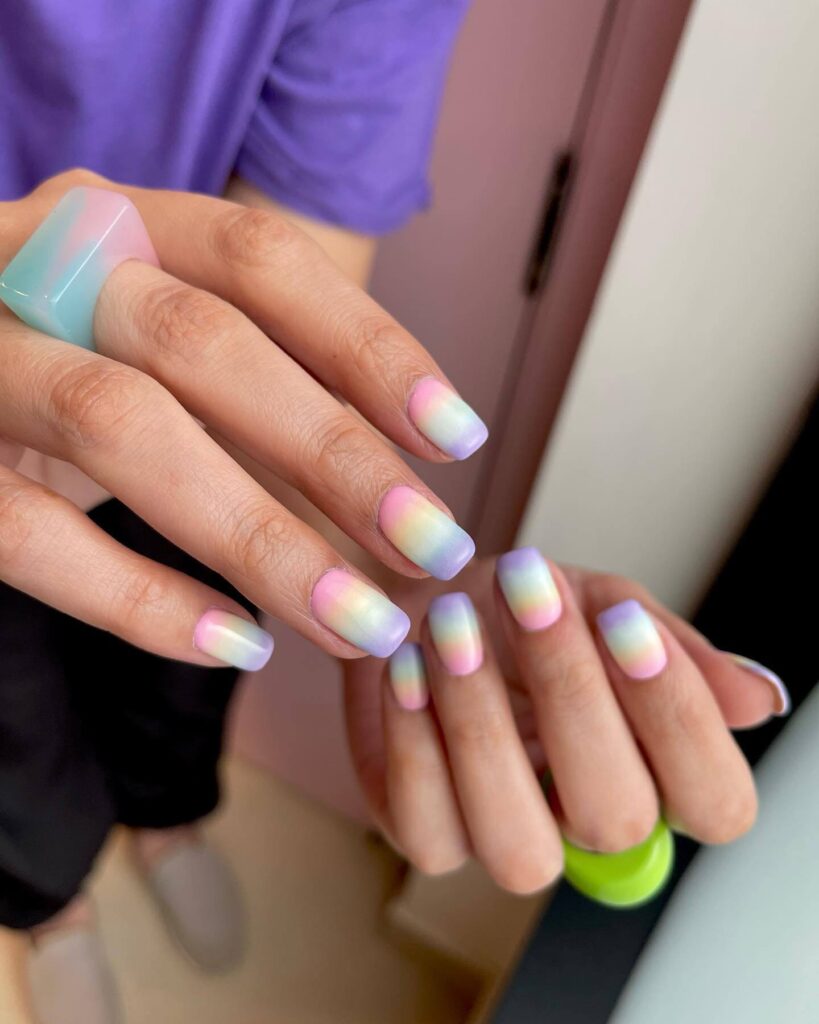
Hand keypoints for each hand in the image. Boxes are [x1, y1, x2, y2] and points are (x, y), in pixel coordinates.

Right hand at [0, 169, 485, 666]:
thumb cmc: (61, 365)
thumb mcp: (151, 344)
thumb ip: (255, 390)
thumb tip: (395, 495)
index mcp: (115, 222)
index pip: (259, 259)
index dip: (367, 344)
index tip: (459, 437)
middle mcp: (36, 264)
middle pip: (205, 344)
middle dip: (336, 453)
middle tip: (432, 548)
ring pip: (122, 428)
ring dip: (262, 539)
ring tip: (359, 622)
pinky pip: (33, 533)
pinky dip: (140, 599)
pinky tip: (236, 644)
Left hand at [344, 552, 784, 892]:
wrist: (421, 598)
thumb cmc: (519, 606)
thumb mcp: (599, 603)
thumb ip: (670, 647)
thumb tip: (759, 698)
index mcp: (649, 767)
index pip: (714, 801)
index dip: (681, 720)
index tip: (626, 621)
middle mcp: (582, 819)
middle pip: (617, 820)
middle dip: (572, 694)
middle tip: (528, 588)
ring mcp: (503, 837)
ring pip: (520, 851)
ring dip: (484, 727)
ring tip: (452, 622)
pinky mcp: (427, 833)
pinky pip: (427, 827)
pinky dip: (415, 739)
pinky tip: (406, 664)